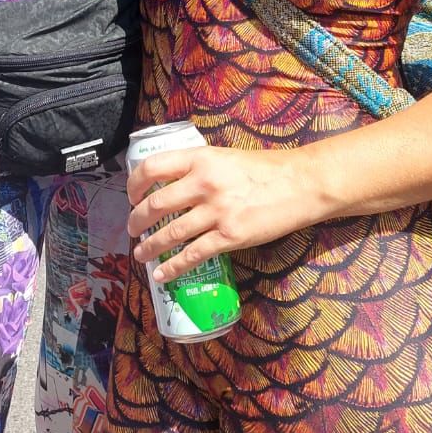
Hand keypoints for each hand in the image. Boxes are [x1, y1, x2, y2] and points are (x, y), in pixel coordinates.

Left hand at [127, 144, 311, 279]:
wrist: (300, 183)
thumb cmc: (265, 169)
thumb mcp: (225, 157)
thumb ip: (200, 168)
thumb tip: (174, 184)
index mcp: (200, 159)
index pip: (152, 168)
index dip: (134, 184)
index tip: (131, 196)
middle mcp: (204, 183)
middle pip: (155, 204)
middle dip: (137, 220)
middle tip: (132, 229)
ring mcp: (216, 211)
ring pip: (170, 233)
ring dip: (150, 247)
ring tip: (141, 254)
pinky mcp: (230, 235)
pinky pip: (193, 254)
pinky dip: (173, 267)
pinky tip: (162, 275)